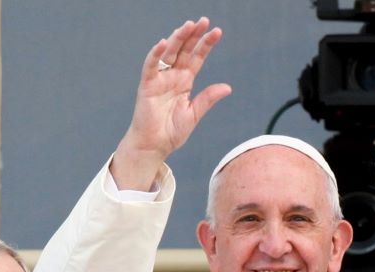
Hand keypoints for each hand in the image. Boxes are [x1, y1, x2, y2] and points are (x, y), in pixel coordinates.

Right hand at [111, 17, 230, 189]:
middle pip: (184, 51)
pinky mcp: (147, 86)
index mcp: (184, 82)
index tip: (217, 32)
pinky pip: (150, 66)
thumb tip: (227, 87)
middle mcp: (172, 77)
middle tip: (203, 21)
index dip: (206, 45)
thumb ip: (207, 99)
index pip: (197, 58)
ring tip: (188, 25)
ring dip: (178, 39)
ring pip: (169, 54)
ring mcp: (159, 80)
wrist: (154, 146)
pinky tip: (164, 42)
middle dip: (193, 36)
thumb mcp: (193, 114)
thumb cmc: (170, 133)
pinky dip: (155, 54)